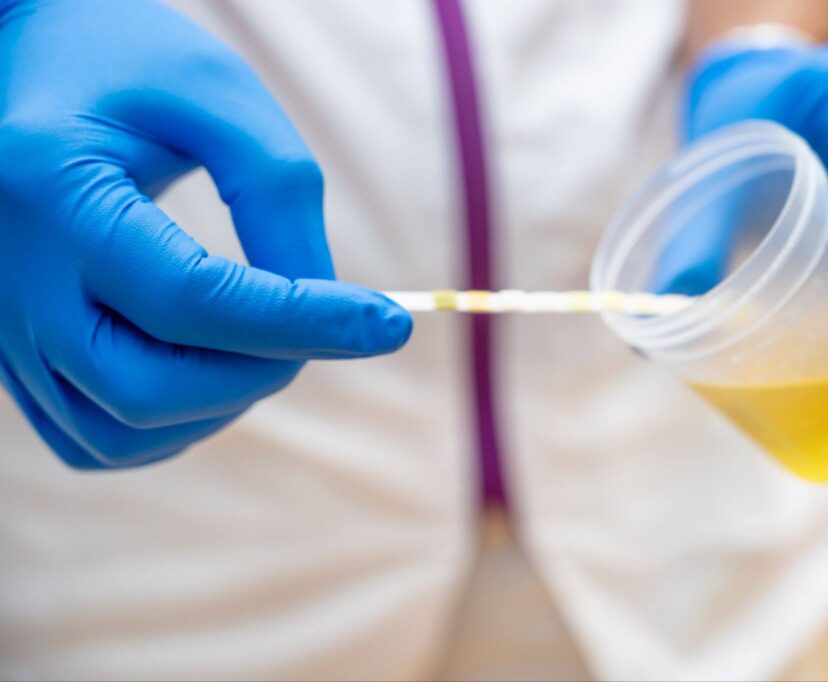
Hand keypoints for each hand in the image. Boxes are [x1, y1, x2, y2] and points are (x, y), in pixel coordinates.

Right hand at [0, 0, 410, 468]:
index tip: (388, 324)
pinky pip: (98, 439)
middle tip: (320, 323)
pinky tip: (214, 370)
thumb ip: (277, 196)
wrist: (30, 68)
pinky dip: (175, 426)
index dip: (301, 321)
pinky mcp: (17, 356)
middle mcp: (12, 276)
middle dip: (261, 369)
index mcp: (51, 190)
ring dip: (224, 404)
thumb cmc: (129, 64)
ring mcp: (5, 326)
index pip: (188, 298)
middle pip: (147, 387)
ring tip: (268, 336)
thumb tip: (326, 307)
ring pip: (123, 431)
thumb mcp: (216, 96)